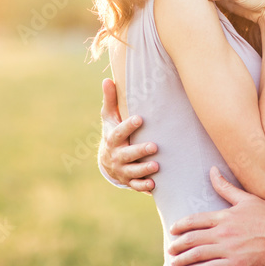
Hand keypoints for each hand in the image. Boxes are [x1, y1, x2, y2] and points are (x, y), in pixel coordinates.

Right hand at [98, 78, 158, 192]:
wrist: (108, 160)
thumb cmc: (113, 131)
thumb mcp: (109, 116)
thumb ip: (111, 99)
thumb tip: (108, 79)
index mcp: (112, 138)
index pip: (119, 132)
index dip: (128, 126)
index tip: (140, 118)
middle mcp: (116, 155)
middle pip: (127, 154)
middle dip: (140, 151)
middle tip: (154, 146)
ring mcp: (122, 169)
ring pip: (133, 171)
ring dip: (144, 169)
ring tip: (157, 166)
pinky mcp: (129, 180)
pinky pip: (136, 185)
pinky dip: (143, 186)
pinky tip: (154, 184)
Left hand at [168, 166, 264, 265]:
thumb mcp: (246, 198)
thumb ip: (225, 187)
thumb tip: (212, 170)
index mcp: (224, 216)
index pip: (195, 221)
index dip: (181, 226)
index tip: (172, 229)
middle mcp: (223, 232)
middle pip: (192, 239)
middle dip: (177, 245)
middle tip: (170, 248)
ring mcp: (229, 249)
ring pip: (199, 255)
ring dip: (184, 259)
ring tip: (175, 262)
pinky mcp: (237, 264)